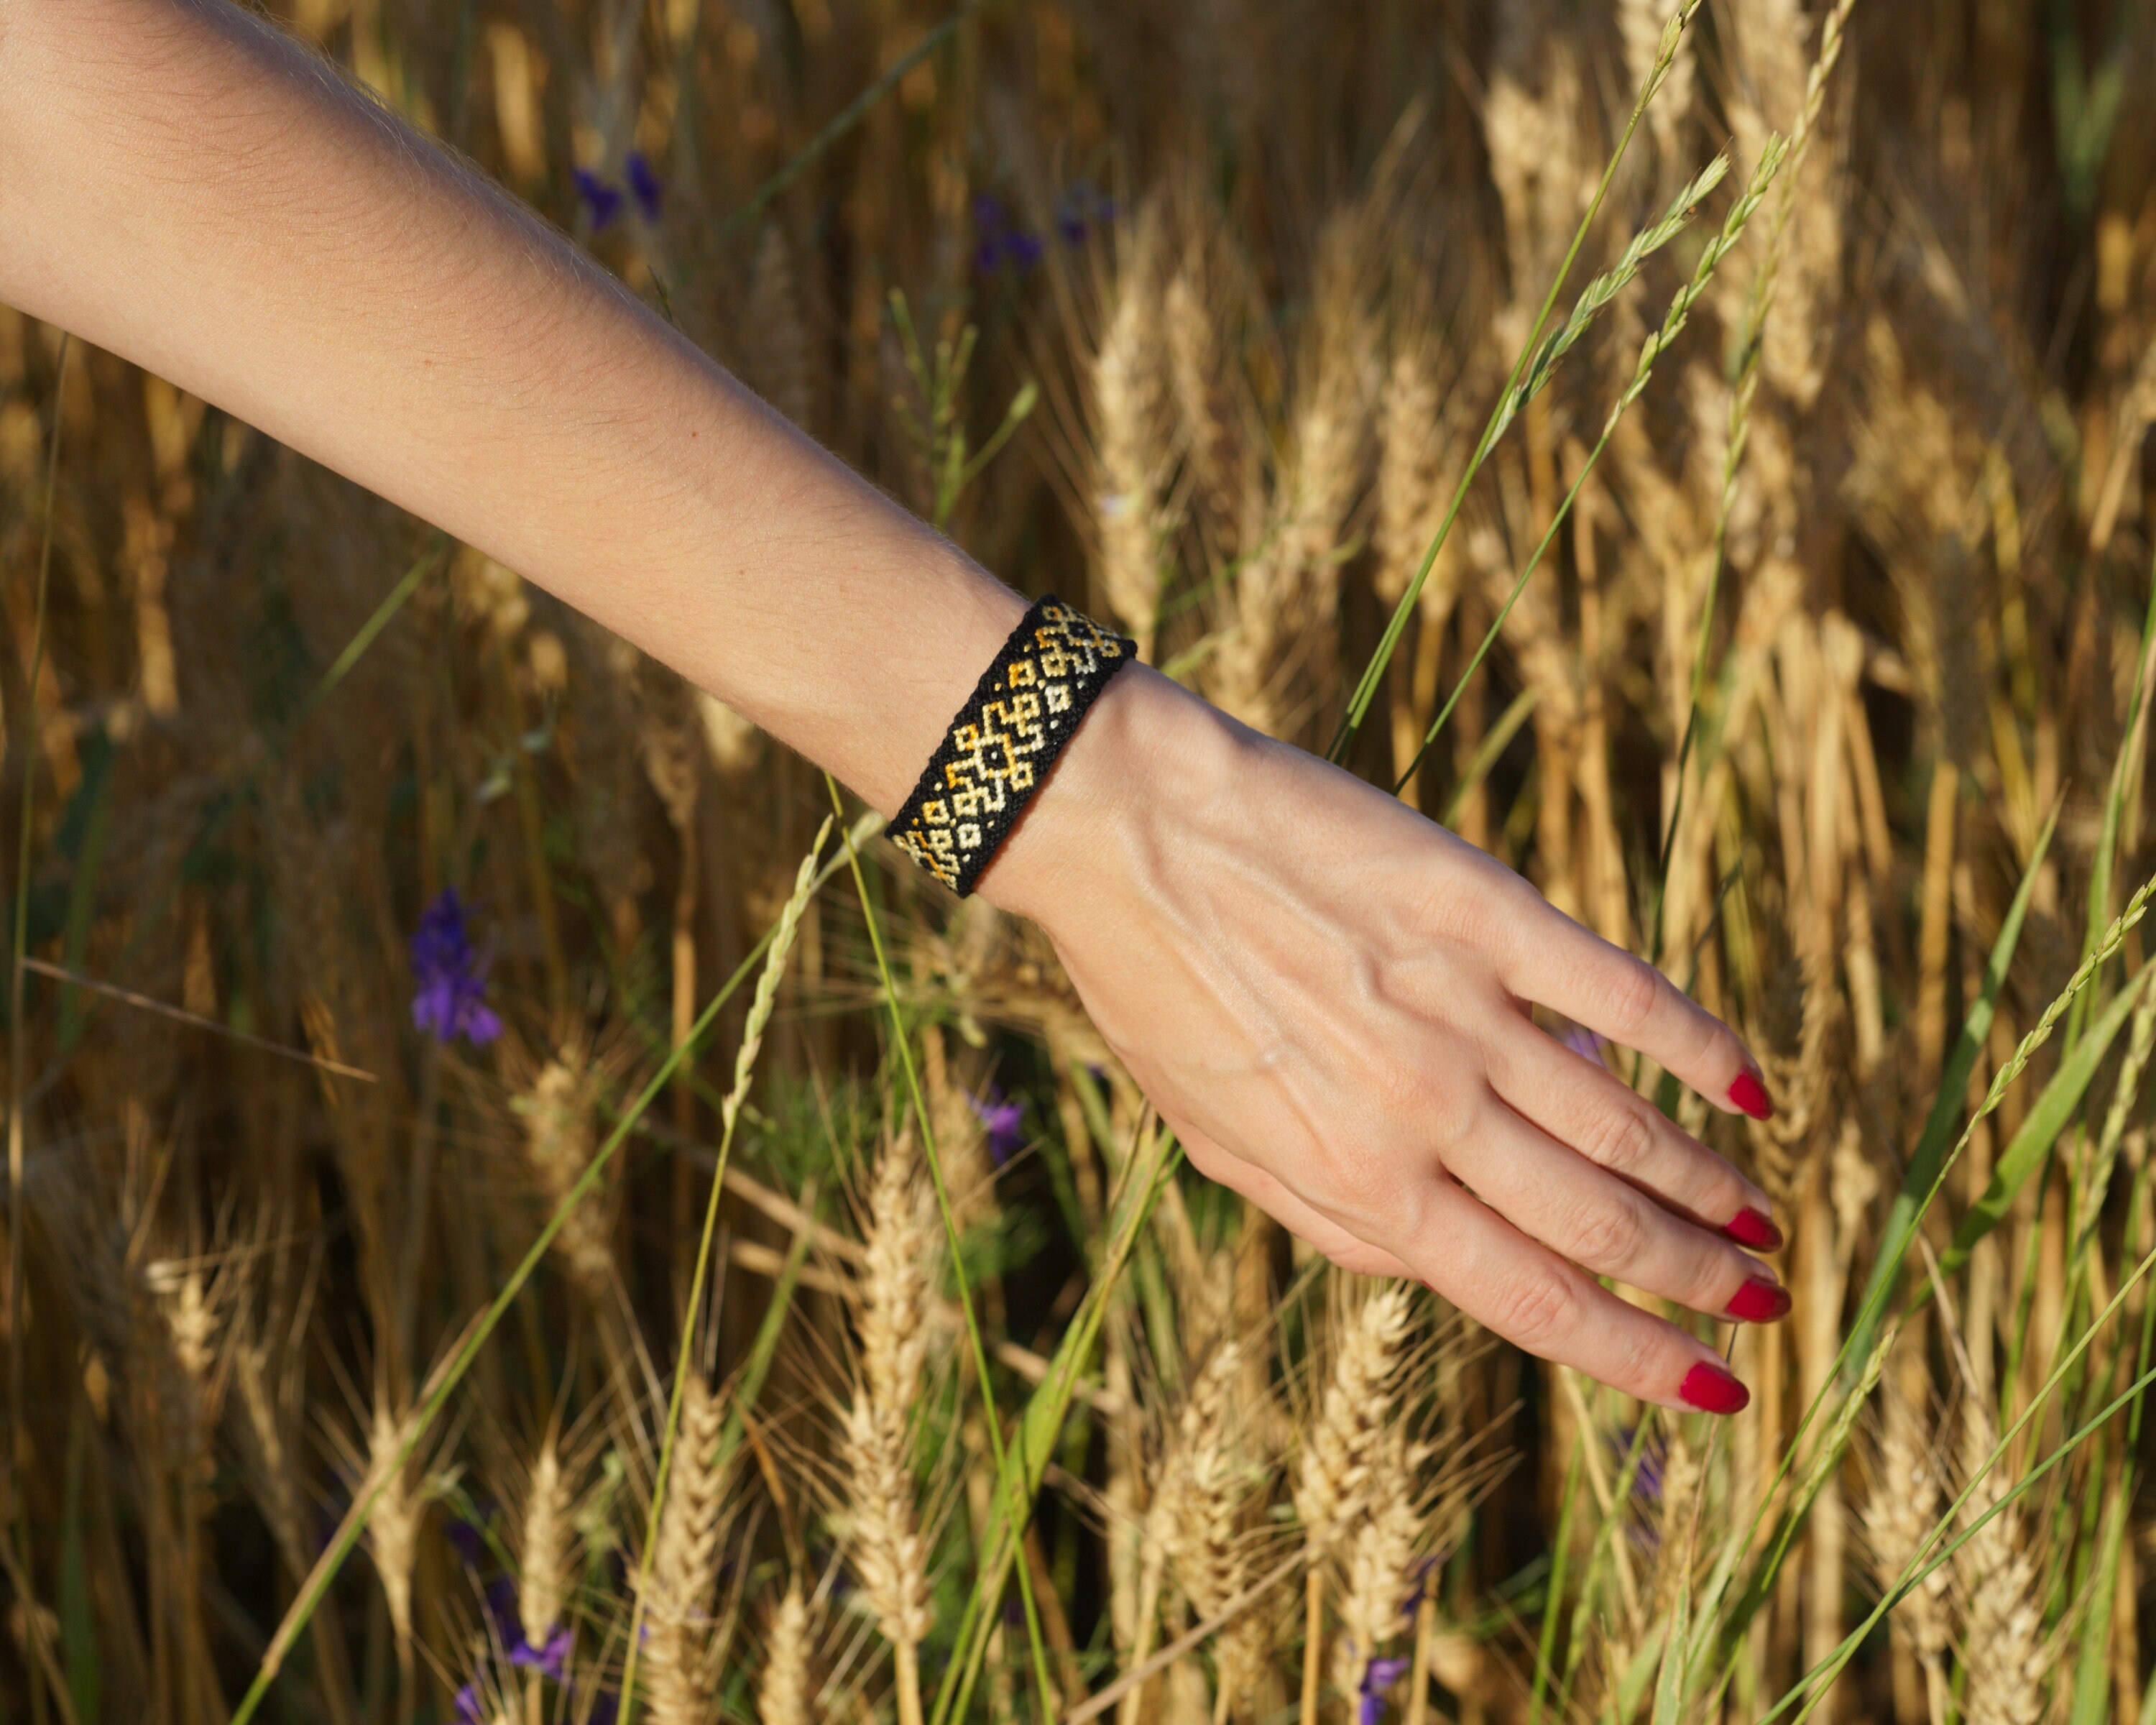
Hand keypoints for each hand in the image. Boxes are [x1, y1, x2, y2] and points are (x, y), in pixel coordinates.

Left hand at [982, 665, 1783, 1412]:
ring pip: (1623, 1124)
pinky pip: (1620, 994)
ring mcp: (1459, 1010)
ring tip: (1763, 1216)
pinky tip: (1748, 1085)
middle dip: (1697, 1277)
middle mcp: (1421, 1113)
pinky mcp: (1483, 909)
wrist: (1121, 827)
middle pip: (1596, 1224)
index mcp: (1355, 1182)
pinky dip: (1697, 1045)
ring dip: (1708, 1182)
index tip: (1712, 1387)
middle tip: (1763, 1301)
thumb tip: (1433, 1266)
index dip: (1637, 1355)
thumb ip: (1327, 1216)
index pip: (1529, 1300)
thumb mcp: (1217, 1140)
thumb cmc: (1153, 989)